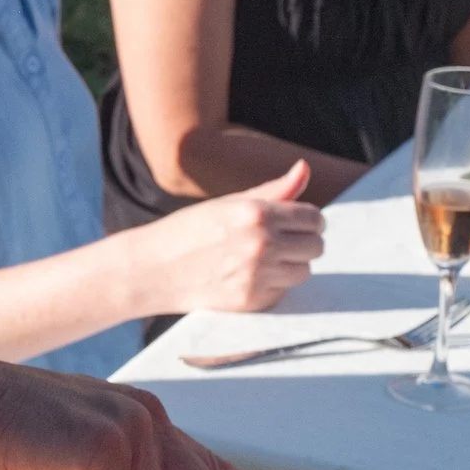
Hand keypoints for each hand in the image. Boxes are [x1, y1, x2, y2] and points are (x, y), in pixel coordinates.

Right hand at [143, 160, 324, 315]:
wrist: (153, 269)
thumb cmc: (190, 230)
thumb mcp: (229, 203)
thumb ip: (274, 190)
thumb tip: (305, 168)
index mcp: (256, 212)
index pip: (314, 218)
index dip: (310, 220)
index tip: (298, 223)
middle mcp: (261, 244)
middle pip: (316, 246)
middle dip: (304, 242)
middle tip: (282, 241)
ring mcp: (257, 275)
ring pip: (304, 272)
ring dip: (291, 265)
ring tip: (264, 259)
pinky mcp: (251, 301)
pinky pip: (283, 292)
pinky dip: (273, 285)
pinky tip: (249, 276)